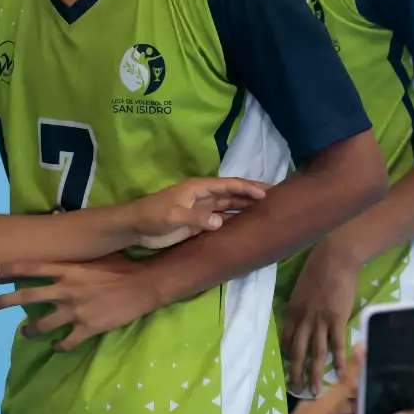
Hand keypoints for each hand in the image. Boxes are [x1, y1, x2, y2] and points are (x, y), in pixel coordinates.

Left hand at [0, 254, 154, 350]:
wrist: (144, 285)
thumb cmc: (120, 267)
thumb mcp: (93, 256)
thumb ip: (73, 255)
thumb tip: (57, 237)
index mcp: (67, 270)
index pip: (31, 268)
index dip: (9, 269)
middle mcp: (66, 290)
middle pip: (27, 296)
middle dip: (3, 302)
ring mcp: (76, 311)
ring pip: (43, 324)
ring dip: (30, 330)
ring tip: (25, 333)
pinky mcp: (88, 327)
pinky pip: (67, 341)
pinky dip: (60, 346)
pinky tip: (57, 347)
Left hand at [128, 176, 265, 249]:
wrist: (135, 228)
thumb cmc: (152, 216)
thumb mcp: (173, 216)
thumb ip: (195, 218)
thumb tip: (220, 221)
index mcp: (198, 188)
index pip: (228, 185)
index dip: (247, 187)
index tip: (267, 193)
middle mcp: (204, 196)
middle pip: (233, 193)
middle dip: (253, 194)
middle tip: (278, 198)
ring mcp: (202, 209)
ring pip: (230, 206)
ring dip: (247, 207)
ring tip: (269, 211)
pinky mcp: (199, 222)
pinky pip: (223, 219)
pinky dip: (236, 220)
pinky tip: (249, 225)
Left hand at [280, 242, 360, 396]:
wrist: (334, 259)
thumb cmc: (318, 272)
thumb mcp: (301, 292)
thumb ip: (300, 309)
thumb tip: (302, 322)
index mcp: (291, 311)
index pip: (286, 339)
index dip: (286, 355)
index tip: (287, 369)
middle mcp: (302, 319)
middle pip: (297, 351)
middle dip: (296, 372)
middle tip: (296, 389)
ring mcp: (320, 320)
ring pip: (316, 353)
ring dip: (315, 373)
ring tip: (315, 391)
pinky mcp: (337, 319)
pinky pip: (337, 344)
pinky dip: (339, 361)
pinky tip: (340, 375)